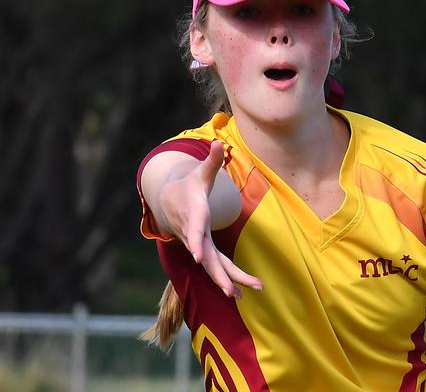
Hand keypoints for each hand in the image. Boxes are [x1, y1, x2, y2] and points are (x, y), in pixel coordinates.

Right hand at [159, 140, 262, 297]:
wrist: (170, 202)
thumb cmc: (189, 186)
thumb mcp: (200, 173)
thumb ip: (211, 161)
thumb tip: (218, 142)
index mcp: (194, 215)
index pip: (195, 230)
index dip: (197, 242)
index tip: (198, 256)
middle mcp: (195, 234)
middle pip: (207, 257)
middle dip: (219, 274)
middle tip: (232, 291)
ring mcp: (199, 244)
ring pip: (213, 266)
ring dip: (227, 281)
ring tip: (244, 295)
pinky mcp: (204, 250)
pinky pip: (216, 266)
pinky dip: (227, 278)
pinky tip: (242, 292)